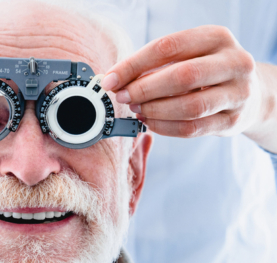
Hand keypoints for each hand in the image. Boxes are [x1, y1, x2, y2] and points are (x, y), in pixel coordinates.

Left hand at [101, 25, 267, 140]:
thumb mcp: (187, 56)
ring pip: (189, 106)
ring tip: (136, 109)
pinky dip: (164, 127)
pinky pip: (192, 128)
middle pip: (182, 76)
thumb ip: (154, 65)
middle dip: (144, 89)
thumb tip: (114, 80)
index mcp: (217, 38)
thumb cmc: (206, 72)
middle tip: (123, 97)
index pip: (167, 47)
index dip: (133, 65)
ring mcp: (238, 93)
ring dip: (154, 110)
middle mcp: (234, 62)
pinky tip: (150, 122)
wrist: (249, 93)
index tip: (110, 80)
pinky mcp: (233, 120)